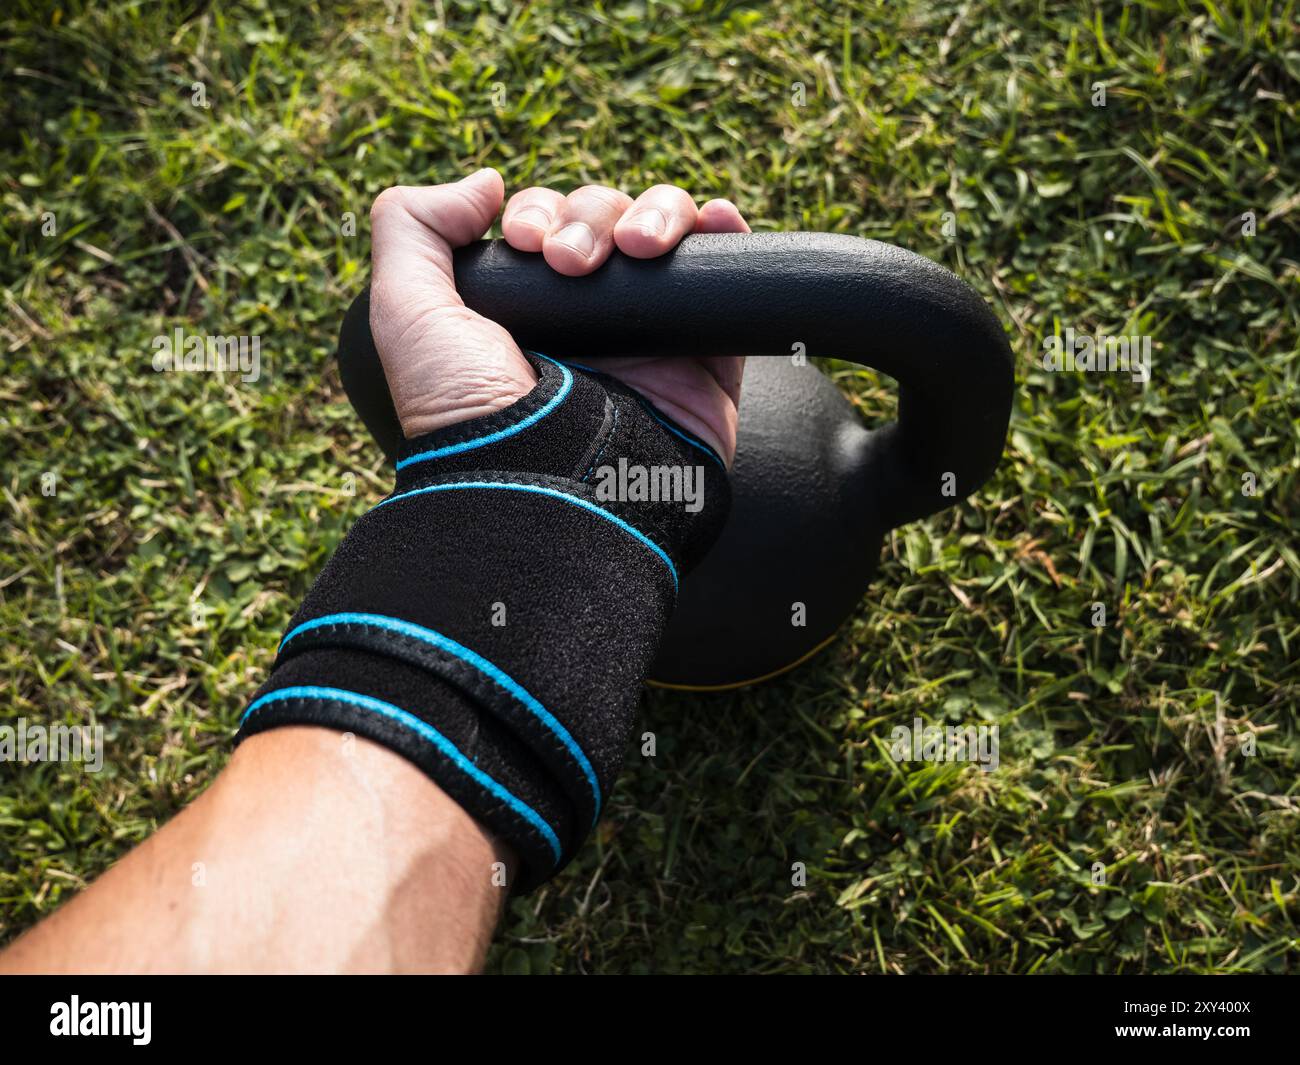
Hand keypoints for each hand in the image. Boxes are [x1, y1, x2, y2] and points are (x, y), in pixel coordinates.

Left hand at [368, 169, 747, 462]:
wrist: (547, 489)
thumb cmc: (474, 413)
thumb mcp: (406, 315)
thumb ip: (412, 227)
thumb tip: (485, 182)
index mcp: (527, 311)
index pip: (548, 224)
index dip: (540, 212)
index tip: (525, 243)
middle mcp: (589, 322)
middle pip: (608, 219)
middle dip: (590, 218)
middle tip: (570, 263)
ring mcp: (651, 339)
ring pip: (666, 236)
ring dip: (655, 215)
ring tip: (638, 248)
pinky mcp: (705, 361)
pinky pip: (726, 279)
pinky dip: (723, 234)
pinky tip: (712, 218)